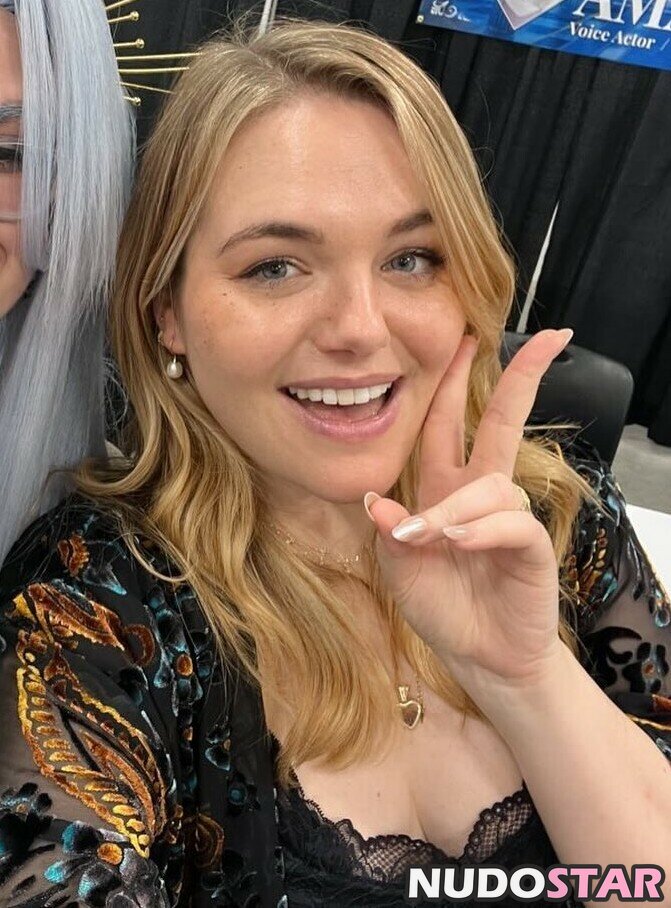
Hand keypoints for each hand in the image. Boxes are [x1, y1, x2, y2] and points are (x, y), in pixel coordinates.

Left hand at [364, 328, 573, 697]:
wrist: (477, 656)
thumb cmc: (440, 606)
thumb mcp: (398, 568)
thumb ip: (389, 532)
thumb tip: (375, 500)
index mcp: (445, 488)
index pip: (450, 424)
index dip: (455, 382)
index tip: (467, 338)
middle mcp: (480, 493)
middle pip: (503, 423)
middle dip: (520, 379)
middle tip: (544, 338)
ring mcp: (508, 517)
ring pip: (490, 485)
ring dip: (455, 507)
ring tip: (431, 539)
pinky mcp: (529, 546)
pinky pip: (509, 522)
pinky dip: (479, 529)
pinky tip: (457, 541)